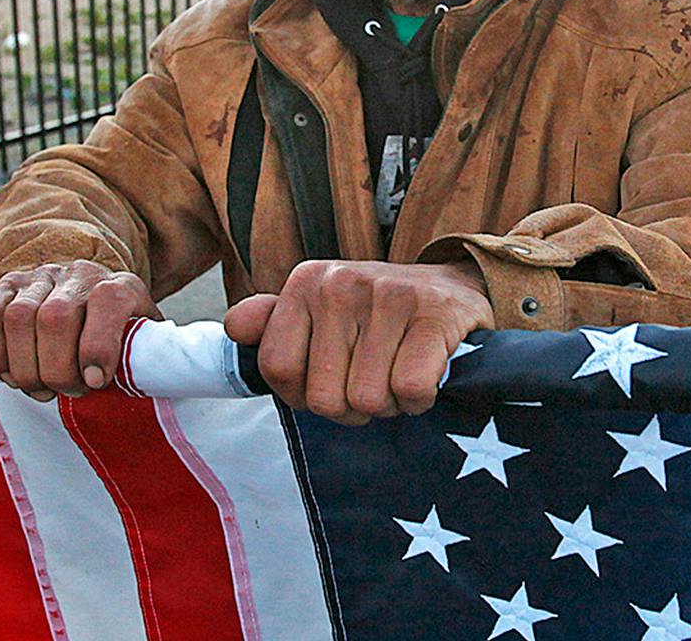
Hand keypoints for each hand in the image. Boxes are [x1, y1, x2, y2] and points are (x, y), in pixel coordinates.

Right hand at [0, 260, 160, 400]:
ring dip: (25, 367)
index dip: (99, 346)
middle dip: (56, 369)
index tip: (95, 382)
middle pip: (55, 317)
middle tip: (68, 391)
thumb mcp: (141, 343)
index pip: (108, 301)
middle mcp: (77, 274)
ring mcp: (37, 277)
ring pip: (18, 318)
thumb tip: (146, 378)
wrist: (88, 294)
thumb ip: (145, 356)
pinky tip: (12, 376)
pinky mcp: (5, 286)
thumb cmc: (118, 334)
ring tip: (41, 389)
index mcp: (119, 285)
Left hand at [223, 260, 493, 424]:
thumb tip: (234, 327)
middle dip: (351, 408)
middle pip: (323, 397)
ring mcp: (390, 295)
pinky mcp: (435, 314)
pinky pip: (409, 389)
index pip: (276, 368)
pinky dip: (419, 400)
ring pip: (367, 399)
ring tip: (398, 377)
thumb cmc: (378, 316)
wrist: (456, 291)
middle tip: (373, 382)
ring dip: (388, 405)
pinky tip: (426, 378)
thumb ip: (274, 322)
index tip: (330, 382)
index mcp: (307, 282)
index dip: (302, 395)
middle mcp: (342, 282)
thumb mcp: (322, 310)